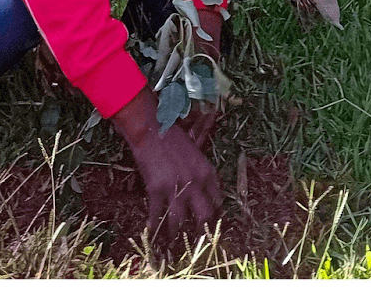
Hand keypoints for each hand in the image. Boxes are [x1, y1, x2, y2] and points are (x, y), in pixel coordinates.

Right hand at [111, 87, 222, 239]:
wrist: (152, 130)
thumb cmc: (174, 137)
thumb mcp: (196, 152)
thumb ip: (201, 171)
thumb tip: (204, 188)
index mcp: (207, 172)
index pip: (217, 200)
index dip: (215, 213)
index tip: (211, 221)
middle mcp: (196, 183)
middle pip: (204, 215)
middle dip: (201, 230)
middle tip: (197, 238)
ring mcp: (176, 188)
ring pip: (181, 220)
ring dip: (177, 233)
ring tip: (173, 240)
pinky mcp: (157, 190)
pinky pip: (157, 214)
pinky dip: (154, 225)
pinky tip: (152, 231)